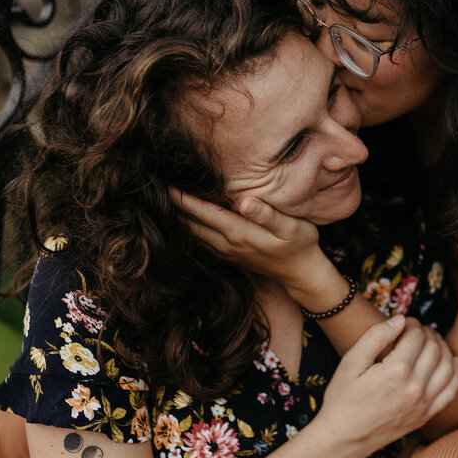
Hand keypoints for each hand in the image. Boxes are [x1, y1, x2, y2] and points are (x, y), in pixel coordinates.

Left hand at [170, 189, 325, 285]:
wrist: (302, 274)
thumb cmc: (300, 245)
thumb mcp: (291, 227)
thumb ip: (267, 214)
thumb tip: (245, 201)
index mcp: (238, 232)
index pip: (203, 212)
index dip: (183, 198)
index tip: (165, 182)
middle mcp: (227, 243)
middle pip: (191, 223)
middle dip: (174, 207)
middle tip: (155, 188)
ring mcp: (227, 252)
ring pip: (194, 234)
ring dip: (179, 219)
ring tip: (165, 201)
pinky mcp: (230, 256)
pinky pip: (202, 241)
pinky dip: (190, 229)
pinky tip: (186, 220)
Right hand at [316, 316, 457, 457]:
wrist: (342, 438)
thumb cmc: (342, 398)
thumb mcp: (351, 362)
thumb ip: (375, 336)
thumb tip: (400, 319)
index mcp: (396, 371)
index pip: (417, 336)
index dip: (413, 323)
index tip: (405, 322)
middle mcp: (415, 387)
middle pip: (434, 348)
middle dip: (427, 333)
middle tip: (416, 330)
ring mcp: (423, 403)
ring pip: (447, 366)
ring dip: (443, 348)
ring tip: (431, 341)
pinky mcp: (425, 416)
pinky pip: (451, 390)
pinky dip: (455, 372)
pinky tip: (451, 361)